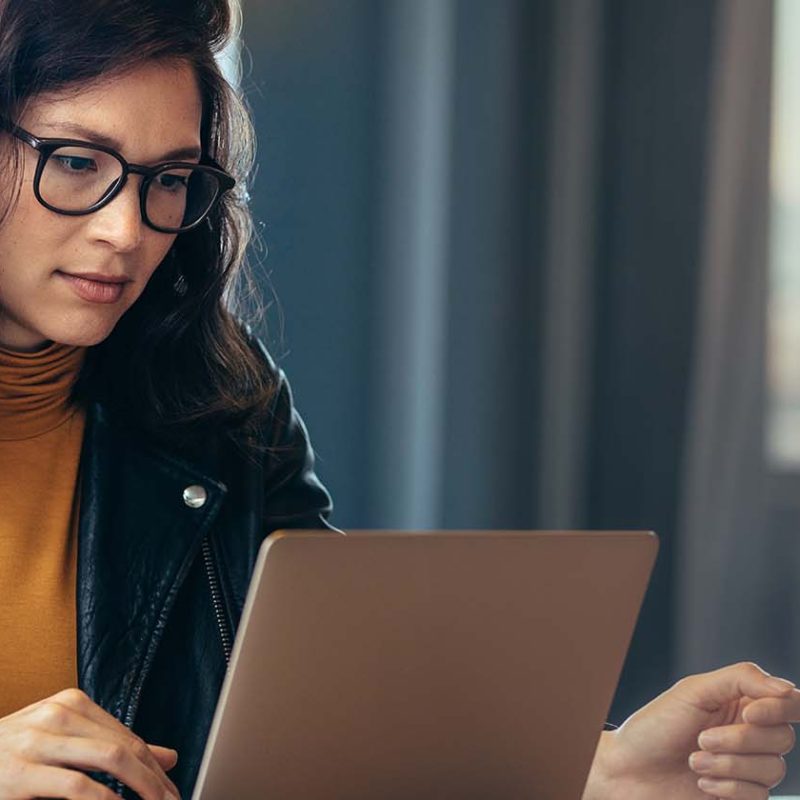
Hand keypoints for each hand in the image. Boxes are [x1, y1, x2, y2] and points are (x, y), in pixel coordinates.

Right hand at [0, 687, 179, 798]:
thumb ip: (111, 745)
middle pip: (124, 747)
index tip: (171, 788)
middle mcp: (58, 714)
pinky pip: (77, 787)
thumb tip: (169, 757)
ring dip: (142, 787)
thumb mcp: (62, 741)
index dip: (155, 765)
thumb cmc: (11, 754)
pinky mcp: (20, 773)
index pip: (128, 736)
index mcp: (71, 703)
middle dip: (154, 779)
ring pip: (110, 759)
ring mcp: (38, 741)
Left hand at [583, 662, 799, 799]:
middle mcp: (750, 733)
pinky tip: (700, 782)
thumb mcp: (694, 691)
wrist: (630, 771)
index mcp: (740, 701)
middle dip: (739, 740)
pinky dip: (727, 788)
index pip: (789, 703)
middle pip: (782, 737)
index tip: (748, 715)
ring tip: (693, 761)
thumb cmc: (656, 726)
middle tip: (700, 740)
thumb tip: (786, 688)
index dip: (779, 709)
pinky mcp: (743, 796)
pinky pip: (759, 795)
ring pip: (773, 769)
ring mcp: (748, 766)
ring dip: (728, 765)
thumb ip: (741, 680)